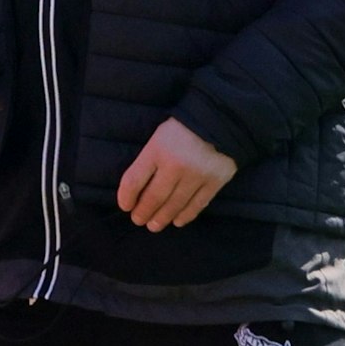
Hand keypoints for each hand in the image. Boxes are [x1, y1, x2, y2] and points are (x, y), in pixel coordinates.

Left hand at [116, 117, 236, 230]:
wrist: (219, 120)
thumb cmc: (182, 128)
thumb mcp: (158, 136)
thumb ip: (149, 159)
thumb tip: (137, 188)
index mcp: (157, 149)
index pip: (134, 179)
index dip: (126, 196)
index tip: (125, 206)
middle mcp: (175, 165)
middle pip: (155, 197)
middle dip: (143, 212)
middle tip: (138, 220)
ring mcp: (196, 175)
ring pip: (175, 204)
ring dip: (162, 218)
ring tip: (154, 225)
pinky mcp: (215, 182)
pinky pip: (197, 204)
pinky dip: (186, 216)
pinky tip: (177, 221)